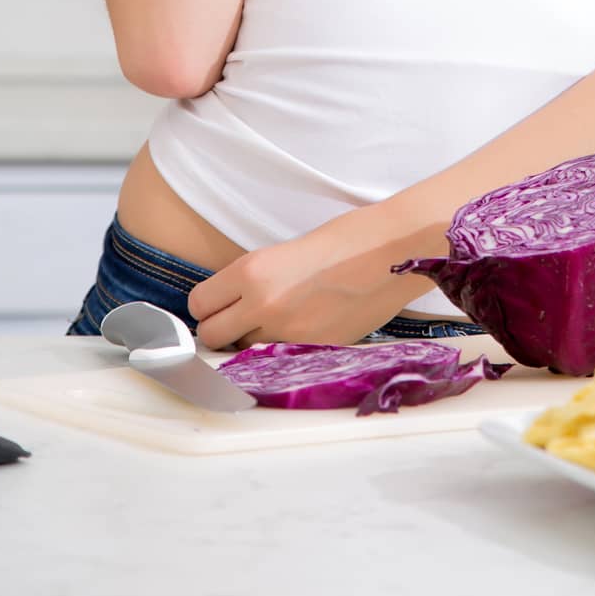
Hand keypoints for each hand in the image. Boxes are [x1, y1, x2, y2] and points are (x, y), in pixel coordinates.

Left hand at [186, 210, 427, 351]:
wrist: (394, 252)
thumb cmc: (347, 238)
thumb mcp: (286, 251)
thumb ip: (257, 280)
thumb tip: (238, 304)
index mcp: (252, 271)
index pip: (200, 304)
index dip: (208, 305)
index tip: (219, 304)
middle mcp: (263, 305)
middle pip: (212, 336)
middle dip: (221, 330)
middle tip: (239, 320)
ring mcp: (289, 333)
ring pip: (246, 351)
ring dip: (254, 341)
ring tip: (279, 321)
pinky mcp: (315, 350)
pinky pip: (283, 357)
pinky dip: (286, 348)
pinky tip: (305, 327)